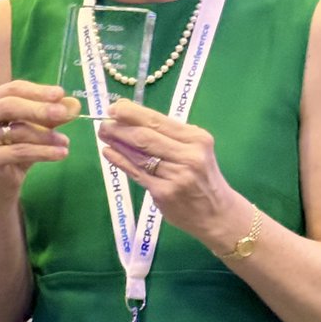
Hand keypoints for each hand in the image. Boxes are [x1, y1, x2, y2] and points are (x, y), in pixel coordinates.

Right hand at [0, 80, 80, 199]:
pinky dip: (43, 152)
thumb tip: (73, 105)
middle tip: (64, 113)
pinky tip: (61, 153)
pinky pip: (19, 151)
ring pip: (17, 131)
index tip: (61, 94)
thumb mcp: (35, 129)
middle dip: (39, 109)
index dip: (38, 91)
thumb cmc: (14, 150)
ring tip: (65, 141)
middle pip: (10, 105)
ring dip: (46, 135)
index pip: (13, 89)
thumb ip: (50, 116)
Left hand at [97, 99, 246, 249]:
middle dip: (120, 127)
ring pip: (138, 155)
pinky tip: (109, 152)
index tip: (115, 108)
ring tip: (103, 134)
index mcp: (197, 139)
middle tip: (103, 122)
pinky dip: (120, 161)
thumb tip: (132, 115)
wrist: (217, 213)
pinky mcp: (163, 193)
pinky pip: (136, 173)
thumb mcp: (197, 150)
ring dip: (117, 143)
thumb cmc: (203, 177)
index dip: (132, 113)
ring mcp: (175, 176)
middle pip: (146, 136)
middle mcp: (188, 155)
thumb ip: (170, 135)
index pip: (159, 121)